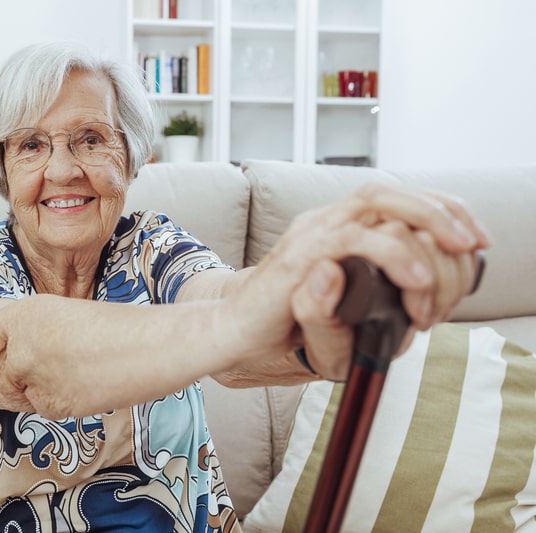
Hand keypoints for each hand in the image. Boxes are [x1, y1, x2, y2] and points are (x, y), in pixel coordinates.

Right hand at [229, 182, 489, 381]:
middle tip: (472, 242)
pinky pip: (352, 240)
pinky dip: (392, 255)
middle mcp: (325, 222)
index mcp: (338, 228)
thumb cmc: (287, 320)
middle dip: (441, 211)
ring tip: (451, 258)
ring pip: (377, 201)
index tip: (475, 240)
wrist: (236, 332)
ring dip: (425, 225)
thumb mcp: (347, 305)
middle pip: (389, 190)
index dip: (441, 210)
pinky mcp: (300, 258)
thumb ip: (378, 287)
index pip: (395, 200)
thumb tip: (425, 278)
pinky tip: (414, 282)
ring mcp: (311, 235)